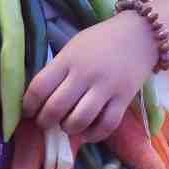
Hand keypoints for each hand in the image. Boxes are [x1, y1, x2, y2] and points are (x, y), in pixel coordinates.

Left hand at [23, 12, 158, 141]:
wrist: (140, 33)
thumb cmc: (101, 40)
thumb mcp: (74, 47)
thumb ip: (58, 69)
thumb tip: (40, 98)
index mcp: (68, 59)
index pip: (39, 87)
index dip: (28, 105)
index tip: (28, 111)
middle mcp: (85, 74)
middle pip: (55, 108)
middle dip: (45, 122)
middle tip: (45, 122)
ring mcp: (106, 87)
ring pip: (79, 120)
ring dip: (68, 129)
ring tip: (66, 126)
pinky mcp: (124, 98)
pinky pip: (106, 125)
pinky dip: (93, 135)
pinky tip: (86, 133)